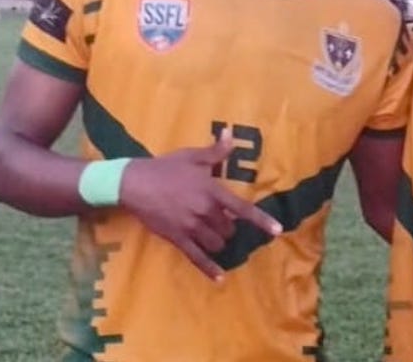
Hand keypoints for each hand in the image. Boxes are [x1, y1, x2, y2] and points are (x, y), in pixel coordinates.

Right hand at [119, 132, 281, 279]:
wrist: (135, 184)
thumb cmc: (165, 168)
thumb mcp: (192, 156)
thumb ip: (216, 151)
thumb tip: (231, 133)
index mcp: (212, 191)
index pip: (242, 208)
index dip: (261, 220)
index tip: (278, 231)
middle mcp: (205, 211)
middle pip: (229, 229)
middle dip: (228, 226)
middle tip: (219, 219)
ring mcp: (191, 227)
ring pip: (217, 243)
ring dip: (219, 241)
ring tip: (212, 234)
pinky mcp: (178, 239)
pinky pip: (197, 258)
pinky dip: (210, 269)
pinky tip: (220, 279)